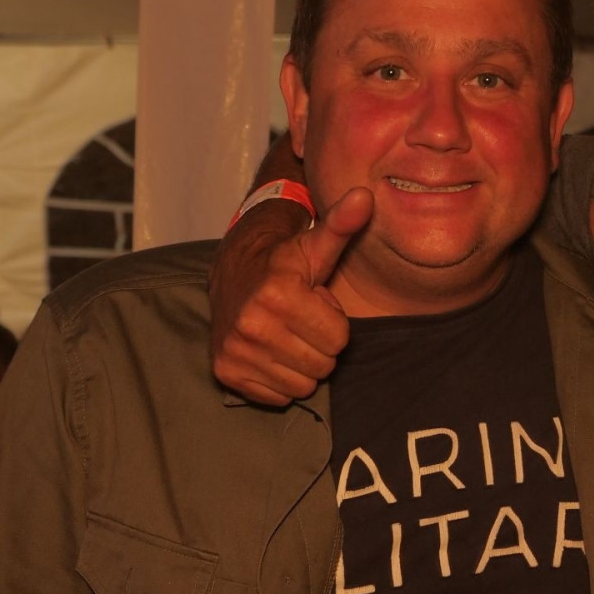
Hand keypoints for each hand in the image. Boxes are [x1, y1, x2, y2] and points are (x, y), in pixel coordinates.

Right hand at [209, 188, 372, 405]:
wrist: (232, 274)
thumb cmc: (285, 262)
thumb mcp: (316, 244)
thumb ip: (343, 224)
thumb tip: (367, 196)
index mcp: (278, 295)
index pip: (340, 339)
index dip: (333, 320)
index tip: (313, 302)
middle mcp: (251, 326)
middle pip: (323, 365)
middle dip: (320, 344)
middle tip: (300, 320)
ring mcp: (235, 352)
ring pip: (303, 386)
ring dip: (302, 364)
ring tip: (287, 334)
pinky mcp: (226, 373)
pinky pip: (278, 397)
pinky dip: (280, 379)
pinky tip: (271, 350)